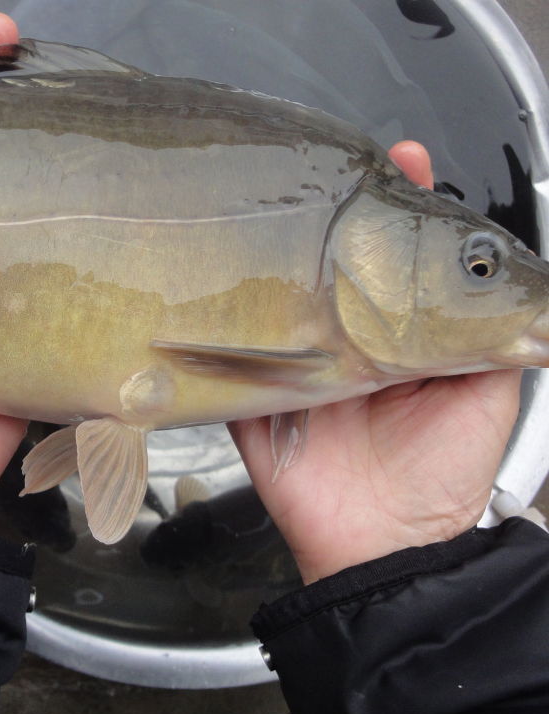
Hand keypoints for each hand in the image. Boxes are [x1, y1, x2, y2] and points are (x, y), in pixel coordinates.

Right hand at [230, 141, 522, 582]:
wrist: (385, 540)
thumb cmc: (444, 470)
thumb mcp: (491, 390)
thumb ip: (497, 333)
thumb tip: (515, 274)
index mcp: (396, 332)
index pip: (395, 256)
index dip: (400, 206)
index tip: (406, 159)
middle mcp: (342, 338)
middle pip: (327, 267)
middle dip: (324, 217)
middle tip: (324, 171)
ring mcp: (292, 362)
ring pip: (276, 301)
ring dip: (267, 260)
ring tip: (265, 208)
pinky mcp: (251, 393)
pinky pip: (228, 353)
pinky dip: (216, 321)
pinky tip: (213, 278)